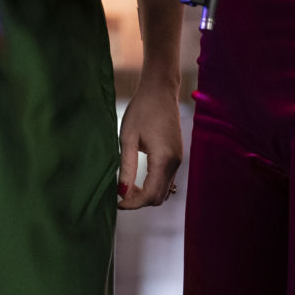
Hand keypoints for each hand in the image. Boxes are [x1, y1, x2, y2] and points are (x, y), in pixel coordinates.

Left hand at [116, 79, 183, 209]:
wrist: (160, 91)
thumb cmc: (141, 110)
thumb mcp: (128, 138)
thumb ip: (127, 167)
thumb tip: (122, 192)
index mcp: (163, 159)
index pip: (150, 195)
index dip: (133, 204)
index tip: (116, 202)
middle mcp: (175, 163)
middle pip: (159, 197)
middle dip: (139, 201)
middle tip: (119, 194)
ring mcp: (178, 160)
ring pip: (164, 191)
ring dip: (146, 195)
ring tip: (126, 187)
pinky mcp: (176, 157)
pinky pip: (167, 181)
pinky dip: (153, 186)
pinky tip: (138, 180)